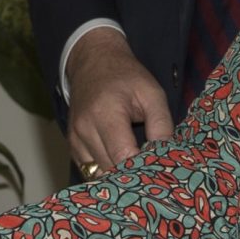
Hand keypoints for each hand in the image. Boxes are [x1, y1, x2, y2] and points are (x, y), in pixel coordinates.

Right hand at [64, 28, 172, 172]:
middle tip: (152, 172)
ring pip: (97, 173)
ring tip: (136, 168)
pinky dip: (105, 170)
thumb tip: (167, 155)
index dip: (142, 168)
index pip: (122, 156)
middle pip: (109, 169)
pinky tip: (120, 163)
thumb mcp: (152, 93)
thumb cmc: (126, 76)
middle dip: (132, 174)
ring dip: (117, 175)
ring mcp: (75, 138)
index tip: (159, 170)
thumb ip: (162, 124)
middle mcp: (85, 128)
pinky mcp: (72, 145)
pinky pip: (88, 169)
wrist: (93, 62)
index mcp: (106, 113)